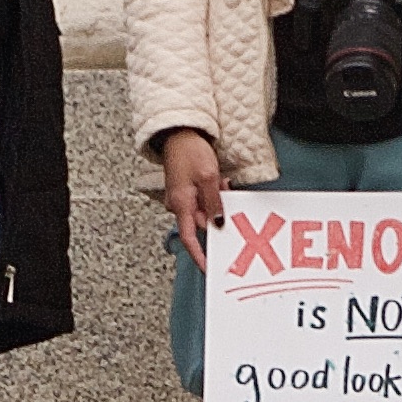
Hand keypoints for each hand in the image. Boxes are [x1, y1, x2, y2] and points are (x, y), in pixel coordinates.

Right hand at [157, 127, 227, 254]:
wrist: (178, 133)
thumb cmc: (189, 152)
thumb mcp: (208, 177)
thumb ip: (214, 203)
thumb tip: (217, 224)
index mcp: (181, 204)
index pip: (188, 238)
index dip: (199, 255)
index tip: (208, 268)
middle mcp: (179, 205)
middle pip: (203, 221)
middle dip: (217, 211)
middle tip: (223, 191)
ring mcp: (183, 198)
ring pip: (206, 209)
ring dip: (217, 199)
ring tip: (219, 180)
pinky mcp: (187, 191)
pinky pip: (204, 199)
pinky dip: (214, 192)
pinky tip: (217, 179)